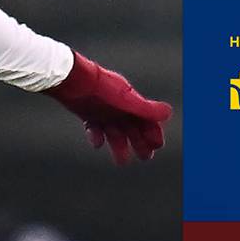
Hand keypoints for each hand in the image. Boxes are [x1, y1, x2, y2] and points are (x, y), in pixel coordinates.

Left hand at [44, 51, 173, 163]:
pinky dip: (96, 137)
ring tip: (122, 162)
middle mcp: (117, 107)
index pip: (146, 119)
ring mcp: (102, 110)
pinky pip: (94, 129)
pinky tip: (98, 143)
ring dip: (119, 146)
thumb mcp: (126, 99)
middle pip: (133, 127)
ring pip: (114, 131)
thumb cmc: (100, 85)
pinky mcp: (87, 113)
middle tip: (146, 157)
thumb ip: (145, 108)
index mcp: (130, 101)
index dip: (153, 132)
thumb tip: (168, 113)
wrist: (71, 78)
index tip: (157, 146)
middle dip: (140, 142)